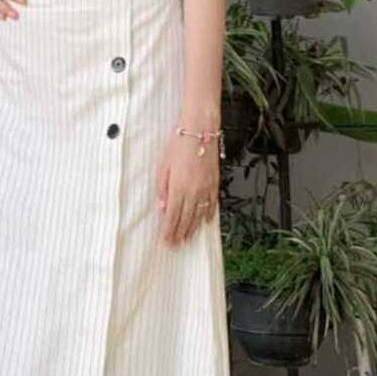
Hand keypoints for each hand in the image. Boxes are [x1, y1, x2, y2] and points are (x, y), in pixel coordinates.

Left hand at [156, 130, 219, 247]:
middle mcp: (192, 191)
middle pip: (185, 219)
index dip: (169, 231)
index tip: (166, 241)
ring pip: (199, 214)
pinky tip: (205, 223)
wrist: (200, 130)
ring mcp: (205, 188)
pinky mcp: (214, 183)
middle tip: (175, 245)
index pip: (172, 216)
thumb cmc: (179, 144)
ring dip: (192, 229)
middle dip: (179, 234)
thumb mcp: (163, 166)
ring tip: (188, 239)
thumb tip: (162, 208)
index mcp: (178, 188)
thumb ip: (163, 188)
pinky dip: (208, 215)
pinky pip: (212, 204)